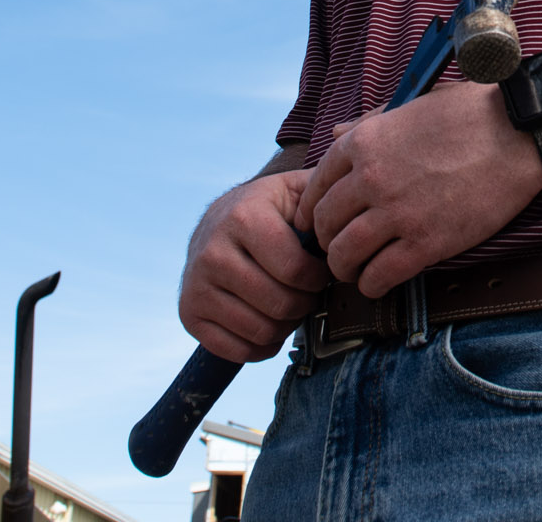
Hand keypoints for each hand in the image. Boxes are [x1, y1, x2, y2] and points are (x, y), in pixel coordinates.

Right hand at [179, 168, 331, 361]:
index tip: (320, 271)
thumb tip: (353, 218)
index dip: (318, 278)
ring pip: (261, 331)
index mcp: (243, 218)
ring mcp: (196, 285)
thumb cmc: (269, 209)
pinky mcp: (188, 313)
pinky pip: (236, 351)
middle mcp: (212, 252)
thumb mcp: (295, 190)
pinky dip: (261, 346)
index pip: (295, 271)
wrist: (216, 222)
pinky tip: (267, 322)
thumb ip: (325, 197)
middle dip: (305, 303)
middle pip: (280, 305)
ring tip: (289, 304)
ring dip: (286, 325)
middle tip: (307, 292)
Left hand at [300, 79, 541, 297]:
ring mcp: (397, 213)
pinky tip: (377, 284)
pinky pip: (380, 275)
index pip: (316, 185)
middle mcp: (371, 178)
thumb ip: (370, 123)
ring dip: (344, 268)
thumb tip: (337, 132)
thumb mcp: (411, 106)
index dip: (312, 210)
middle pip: (325, 223)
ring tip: (353, 272)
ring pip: (345, 255)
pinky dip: (371, 285)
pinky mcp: (426, 242)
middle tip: (336, 249)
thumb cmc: (471, 113)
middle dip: (326, 241)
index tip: (317, 222)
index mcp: (365, 142)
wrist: (518, 132)